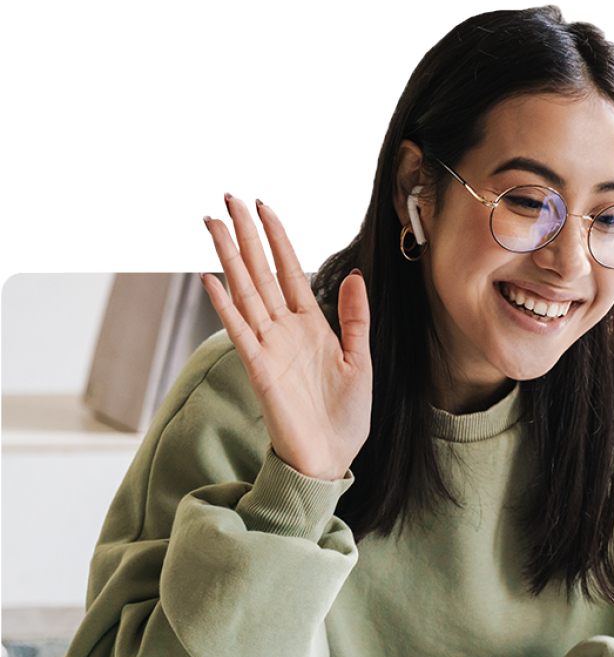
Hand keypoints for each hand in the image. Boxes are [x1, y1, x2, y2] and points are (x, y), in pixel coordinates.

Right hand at [201, 195, 371, 481]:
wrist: (331, 458)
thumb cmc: (345, 417)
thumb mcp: (360, 361)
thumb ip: (355, 319)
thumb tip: (355, 276)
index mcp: (311, 327)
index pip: (290, 272)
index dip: (278, 239)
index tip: (264, 207)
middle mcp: (285, 331)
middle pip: (260, 274)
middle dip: (246, 236)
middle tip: (227, 198)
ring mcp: (269, 348)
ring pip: (245, 293)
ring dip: (229, 258)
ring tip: (213, 224)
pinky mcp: (259, 370)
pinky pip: (240, 332)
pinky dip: (225, 306)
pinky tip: (211, 279)